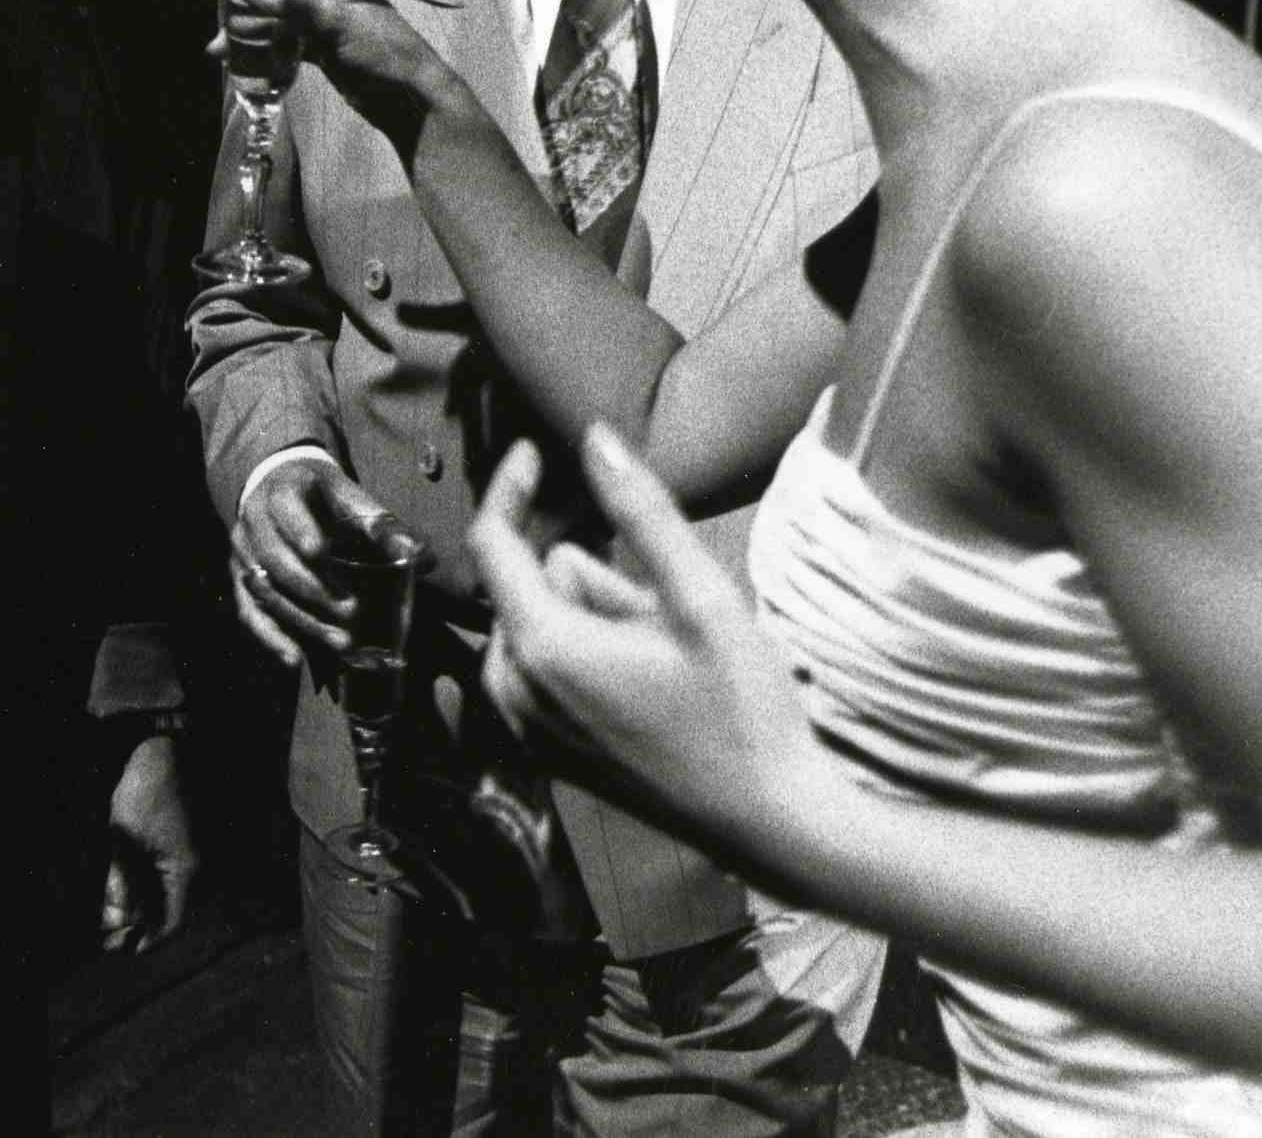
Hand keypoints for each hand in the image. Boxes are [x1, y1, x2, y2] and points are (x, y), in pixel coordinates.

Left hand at [98, 733, 197, 953]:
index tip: (116, 947)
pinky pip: (171, 877)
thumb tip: (113, 922)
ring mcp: (196, 856)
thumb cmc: (147, 787)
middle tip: (107, 930)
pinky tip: (126, 883)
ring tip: (111, 908)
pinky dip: (149, 885)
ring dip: (143, 906)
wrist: (168, 744)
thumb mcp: (123, 836)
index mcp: (189, 872)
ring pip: (170, 896)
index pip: (172, 926)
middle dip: (140, 925)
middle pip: (171, 914)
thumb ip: (120, 882)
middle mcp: (200, 869)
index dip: (145, 942)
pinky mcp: (188, 844)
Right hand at [169, 0, 443, 139]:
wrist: (411, 98)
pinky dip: (250, 42)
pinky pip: (272, 34)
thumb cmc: (382, 52)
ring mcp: (314, 12)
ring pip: (262, 3)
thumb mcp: (331, 23)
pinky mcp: (314, 42)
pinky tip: (228, 56)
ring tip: (213, 43)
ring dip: (234, 16)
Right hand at [229, 458, 401, 668]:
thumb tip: (425, 558)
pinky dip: (271, 637)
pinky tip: (295, 659)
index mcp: (282, 491)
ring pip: (265, 590)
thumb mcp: (348, 497)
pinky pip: (248, 611)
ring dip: (302, 619)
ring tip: (340, 642)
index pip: (287, 511)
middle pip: (276, 558)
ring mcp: (242, 552)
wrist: (274, 487)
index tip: (322, 553)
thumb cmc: (320, 495)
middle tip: (351, 612)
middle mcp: (253, 521)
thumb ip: (382, 525)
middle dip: (314, 588)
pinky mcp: (238, 578)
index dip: (303, 532)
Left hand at [467, 428, 840, 862]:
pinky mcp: (545, 751)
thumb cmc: (743, 709)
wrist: (769, 823)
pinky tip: (653, 680)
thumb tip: (593, 438)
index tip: (537, 452)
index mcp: (542, 648)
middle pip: (529, 586)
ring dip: (595, 617)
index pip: (492, 543)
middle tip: (667, 608)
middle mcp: (514, 690)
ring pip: (541, 627)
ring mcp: (525, 728)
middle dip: (590, 575)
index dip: (511, 488)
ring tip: (670, 652)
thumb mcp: (700, 598)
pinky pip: (545, 670)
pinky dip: (587, 653)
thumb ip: (642, 512)